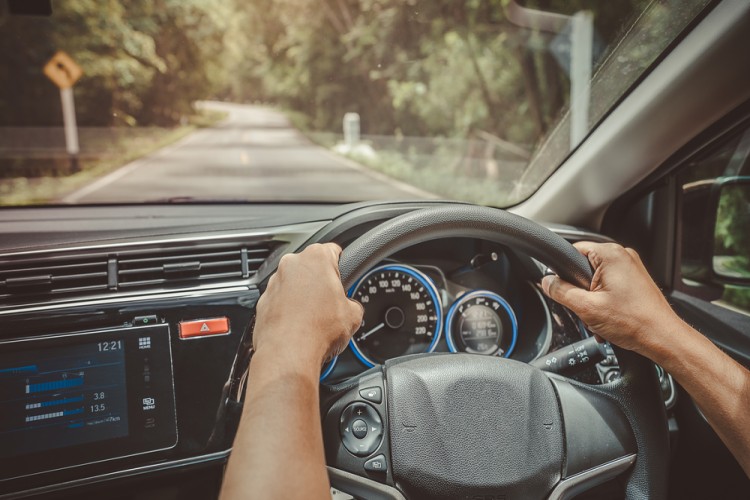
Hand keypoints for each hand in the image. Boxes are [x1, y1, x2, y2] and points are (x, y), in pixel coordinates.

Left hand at [253, 243, 363, 365]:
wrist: (288, 354)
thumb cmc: (318, 330)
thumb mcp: (353, 315)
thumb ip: (353, 303)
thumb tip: (350, 309)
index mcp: (316, 258)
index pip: (334, 251)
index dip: (343, 266)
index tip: (345, 277)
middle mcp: (292, 264)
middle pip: (311, 267)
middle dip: (320, 282)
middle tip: (331, 303)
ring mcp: (274, 283)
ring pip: (293, 284)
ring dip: (303, 296)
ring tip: (314, 319)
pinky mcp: (262, 302)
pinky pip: (279, 301)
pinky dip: (288, 310)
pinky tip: (299, 327)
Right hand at [541, 242, 680, 354]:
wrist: (663, 338)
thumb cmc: (635, 322)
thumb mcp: (586, 307)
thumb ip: (561, 291)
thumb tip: (547, 282)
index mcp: (611, 254)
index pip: (572, 251)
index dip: (562, 271)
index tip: (562, 288)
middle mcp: (622, 256)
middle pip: (583, 268)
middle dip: (580, 292)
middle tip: (586, 308)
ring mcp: (631, 268)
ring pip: (595, 280)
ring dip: (592, 300)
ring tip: (600, 317)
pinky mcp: (635, 281)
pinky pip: (609, 287)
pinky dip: (604, 302)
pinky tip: (608, 319)